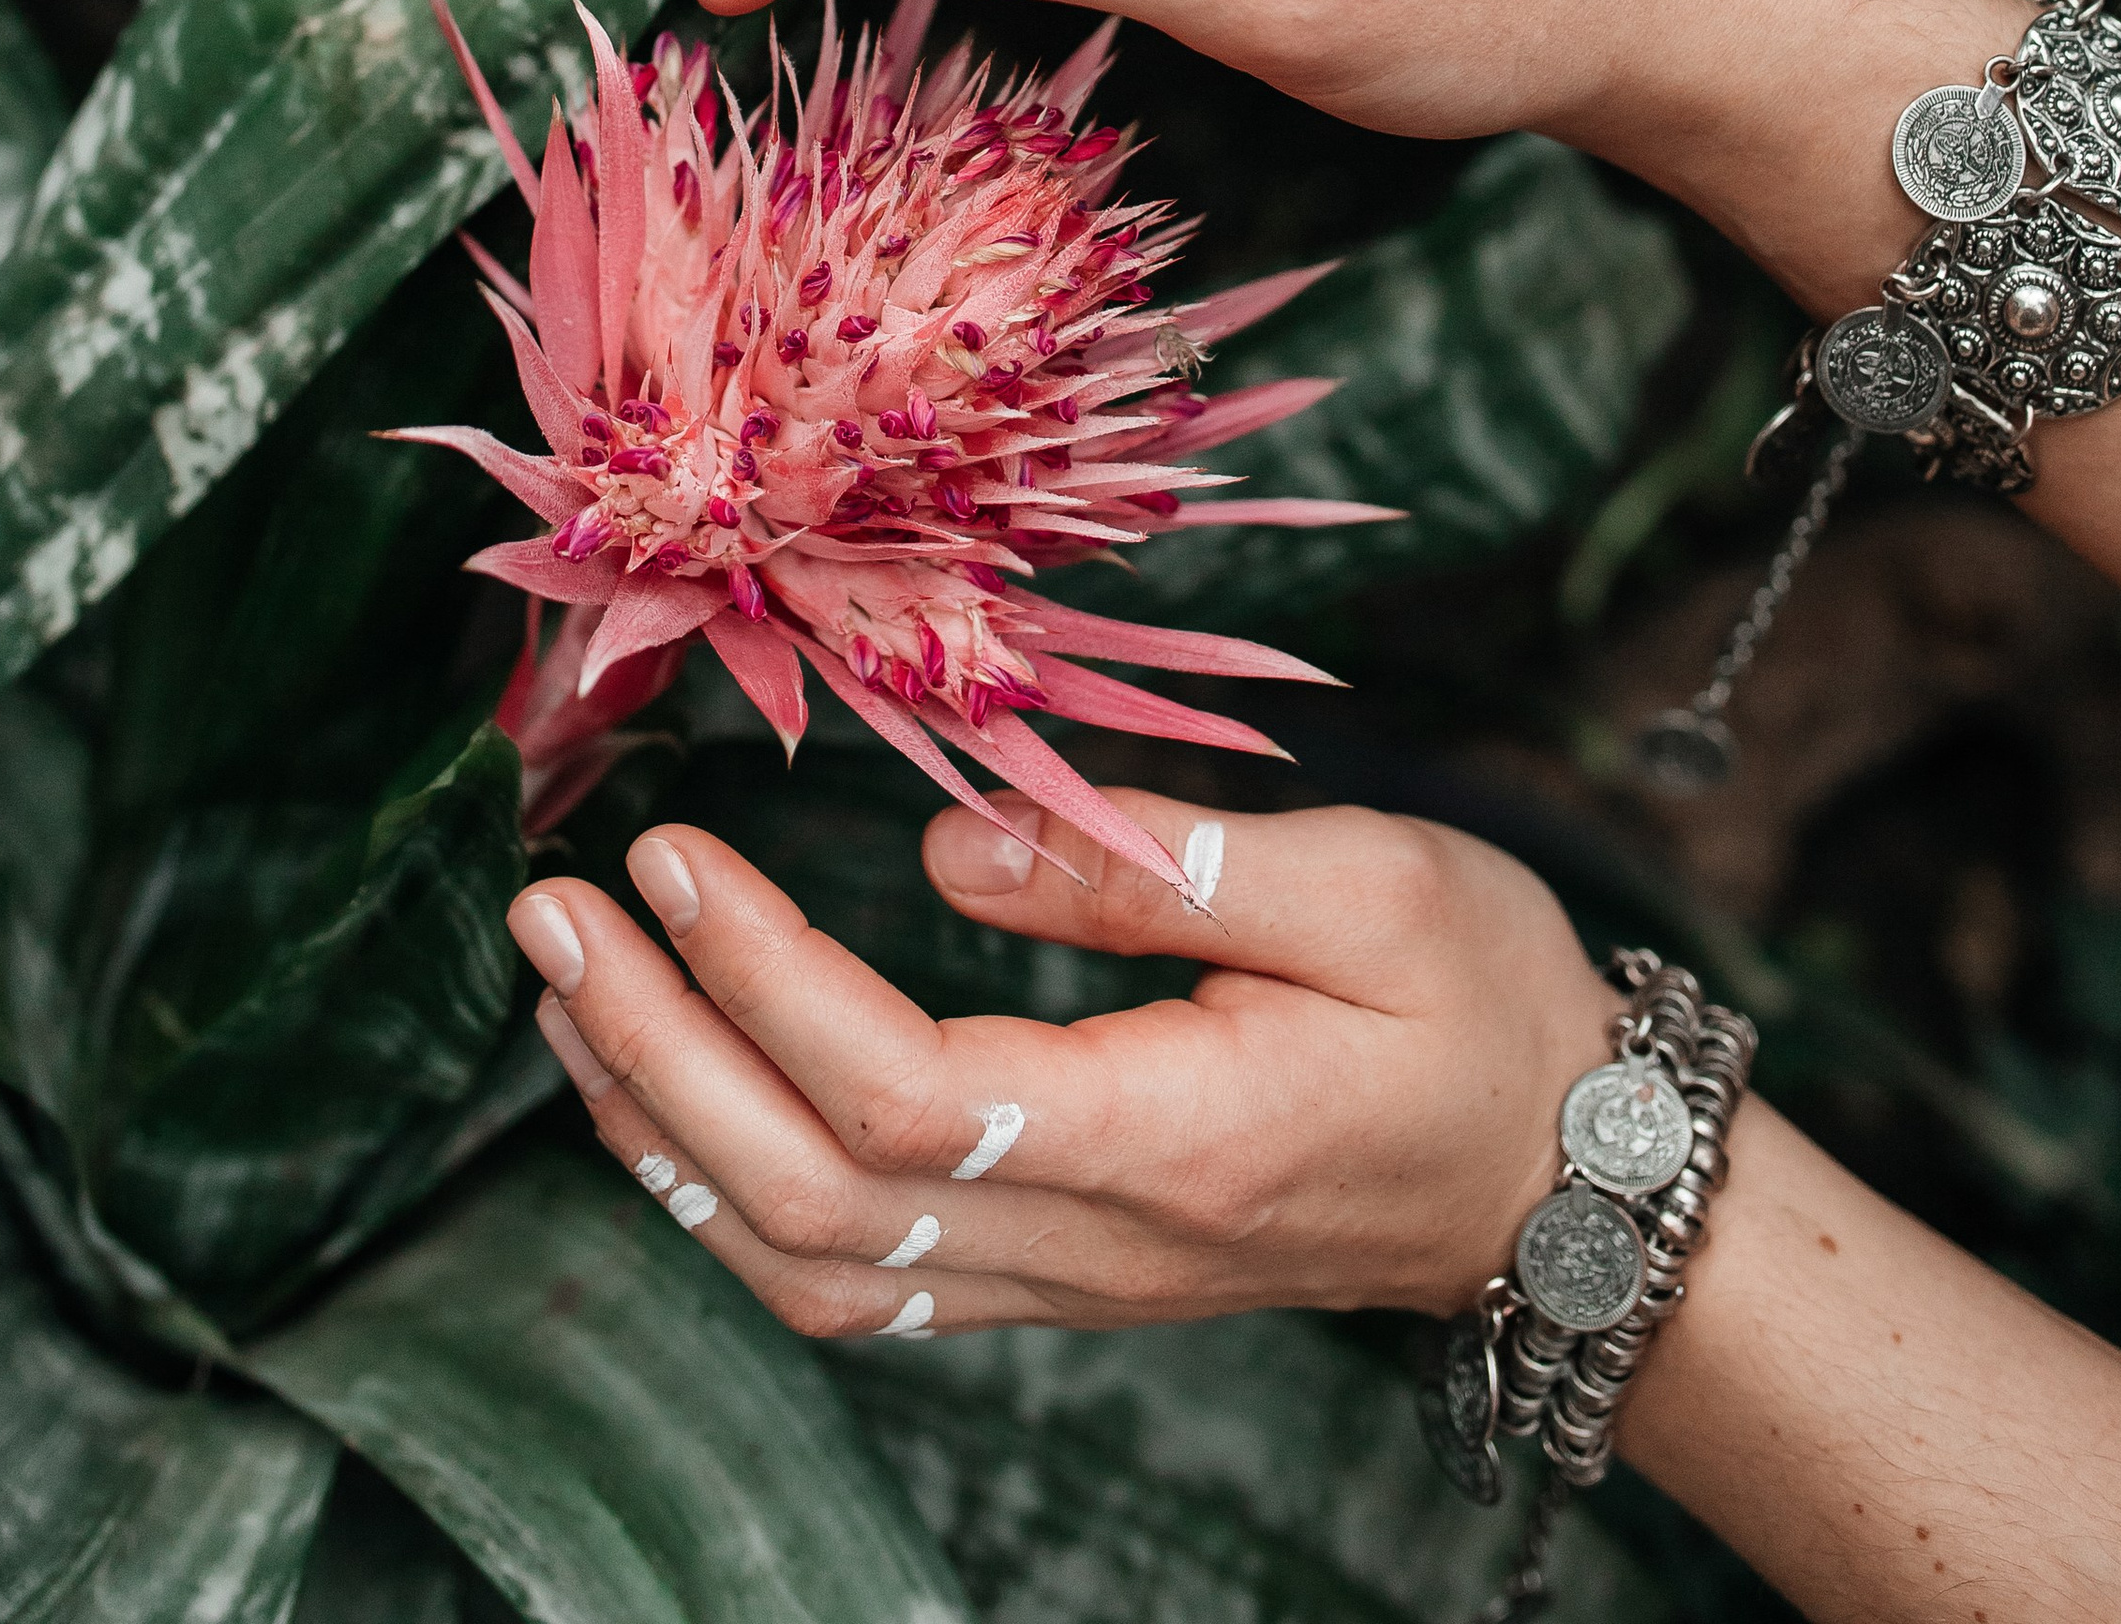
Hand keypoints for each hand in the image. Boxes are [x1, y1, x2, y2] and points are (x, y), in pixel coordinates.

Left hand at [504, 786, 1611, 1337]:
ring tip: (568, 994)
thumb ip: (1159, 864)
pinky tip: (670, 1097)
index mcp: (1168, 1138)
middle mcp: (1093, 1241)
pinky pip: (851, 1273)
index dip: (762, 983)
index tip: (673, 856)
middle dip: (654, 1054)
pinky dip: (726, 1191)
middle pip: (812, 1198)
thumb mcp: (1373, 889)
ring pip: (808, 1263)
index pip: (903, 1095)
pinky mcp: (1059, 1268)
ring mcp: (1068, 1277)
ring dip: (663, 1131)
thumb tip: (956, 843)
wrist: (1569, 1186)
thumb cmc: (1488, 1012)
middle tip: (552, 912)